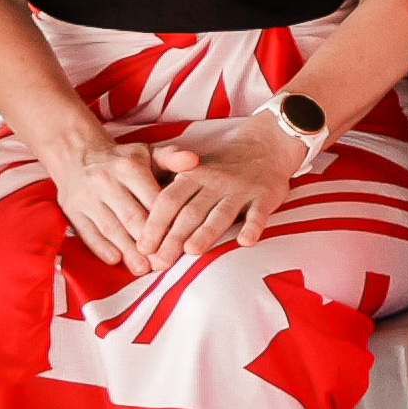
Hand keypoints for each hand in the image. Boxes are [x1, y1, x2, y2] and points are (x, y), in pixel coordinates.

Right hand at [37, 121, 172, 266]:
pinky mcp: (72, 209)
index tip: (180, 242)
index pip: (153, 199)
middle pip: (131, 216)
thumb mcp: (148, 153)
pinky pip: (87, 232)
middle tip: (163, 263)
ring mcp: (86, 197)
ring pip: (110, 228)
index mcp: (129, 167)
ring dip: (127, 250)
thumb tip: (194, 160)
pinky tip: (116, 260)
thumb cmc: (123, 160)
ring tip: (143, 269)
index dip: (167, 222)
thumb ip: (172, 157)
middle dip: (148, 242)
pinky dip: (101, 248)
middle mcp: (106, 181)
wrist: (78, 155)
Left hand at [137, 111, 306, 263]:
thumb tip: (143, 232)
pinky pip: (258, 213)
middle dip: (173, 238)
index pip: (168, 200)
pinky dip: (252, 227)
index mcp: (191, 176)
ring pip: (220, 214)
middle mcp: (214, 182)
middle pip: (190, 212)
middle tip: (160, 263)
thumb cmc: (219, 169)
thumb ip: (171, 196)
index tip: (142, 248)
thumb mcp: (191, 172)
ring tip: (191, 251)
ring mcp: (240, 190)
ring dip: (206, 232)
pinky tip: (245, 242)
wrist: (264, 145)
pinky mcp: (265, 196)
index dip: (154, 224)